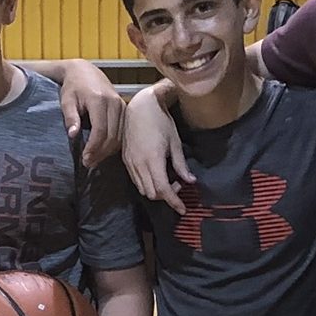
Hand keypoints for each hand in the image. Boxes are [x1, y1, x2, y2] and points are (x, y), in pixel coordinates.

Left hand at [54, 61, 124, 167]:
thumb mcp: (66, 100)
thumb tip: (72, 135)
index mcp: (99, 100)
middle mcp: (114, 103)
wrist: (85, 71)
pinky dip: (113, 143)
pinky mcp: (125, 109)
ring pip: (119, 136)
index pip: (100, 130)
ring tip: (94, 159)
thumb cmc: (73, 87)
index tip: (85, 159)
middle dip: (100, 153)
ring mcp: (122, 106)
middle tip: (88, 163)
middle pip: (112, 136)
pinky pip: (122, 131)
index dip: (94, 148)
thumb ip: (70, 117)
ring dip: (107, 151)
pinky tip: (102, 150)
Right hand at [124, 86, 190, 213]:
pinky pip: (136, 180)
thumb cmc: (161, 121)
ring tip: (168, 179)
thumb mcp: (175, 142)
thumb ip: (181, 164)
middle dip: (166, 196)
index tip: (183, 208)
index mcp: (153, 160)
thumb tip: (190, 181)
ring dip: (156, 191)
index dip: (174, 202)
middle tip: (178, 185)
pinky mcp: (125, 160)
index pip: (163, 190)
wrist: (140, 106)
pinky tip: (156, 174)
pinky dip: (147, 184)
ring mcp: (130, 163)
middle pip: (152, 194)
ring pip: (142, 189)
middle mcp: (139, 164)